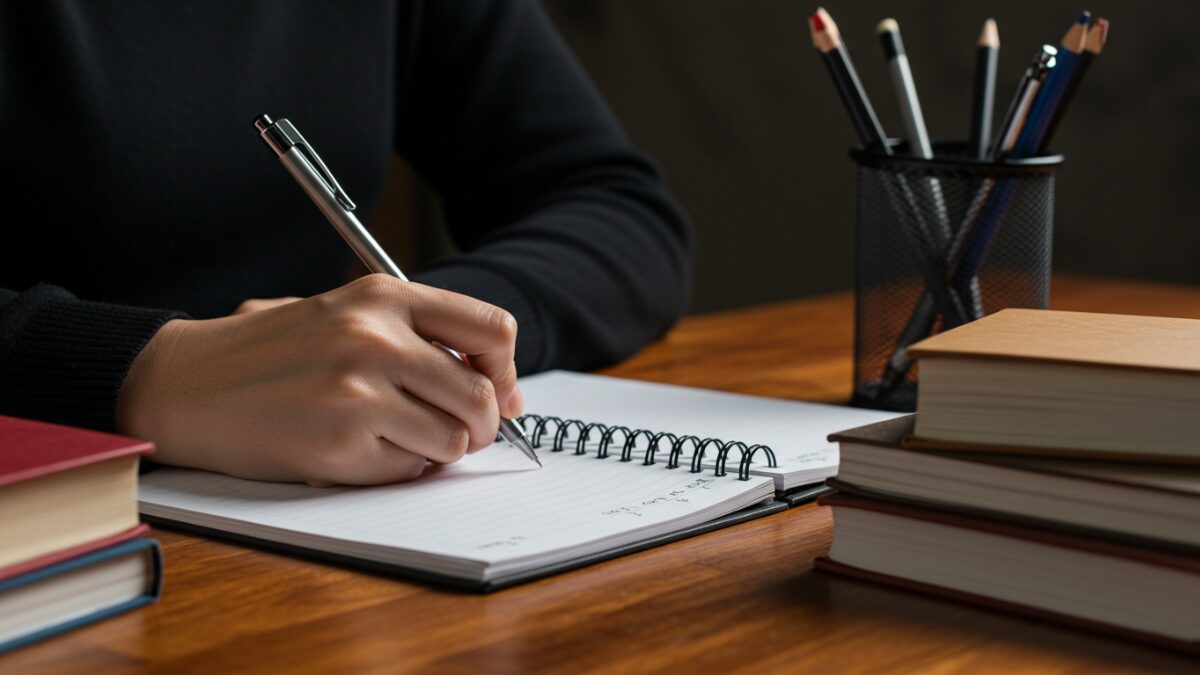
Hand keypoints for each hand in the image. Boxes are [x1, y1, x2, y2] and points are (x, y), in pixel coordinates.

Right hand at [116, 274, 523, 485]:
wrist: (186, 384)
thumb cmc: (268, 352)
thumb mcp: (343, 312)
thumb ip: (414, 334)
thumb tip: (495, 382)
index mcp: (383, 295)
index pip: (491, 329)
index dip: (507, 372)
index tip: (502, 394)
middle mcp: (378, 338)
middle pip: (482, 396)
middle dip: (481, 425)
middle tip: (460, 433)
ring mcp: (359, 391)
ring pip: (454, 440)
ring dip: (437, 450)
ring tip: (396, 437)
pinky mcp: (341, 442)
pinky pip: (408, 468)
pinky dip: (396, 468)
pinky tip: (357, 449)